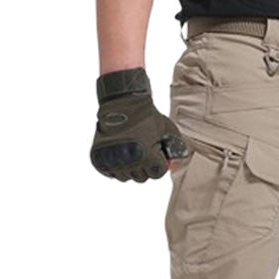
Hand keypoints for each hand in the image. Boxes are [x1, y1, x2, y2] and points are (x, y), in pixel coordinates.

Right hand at [90, 67, 189, 182]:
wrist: (121, 100)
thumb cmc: (146, 115)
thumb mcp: (167, 129)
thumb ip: (176, 148)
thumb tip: (179, 162)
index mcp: (147, 156)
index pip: (157, 173)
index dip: (159, 163)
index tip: (155, 152)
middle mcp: (130, 161)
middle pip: (142, 177)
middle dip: (145, 166)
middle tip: (142, 150)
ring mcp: (113, 161)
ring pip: (125, 177)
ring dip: (129, 168)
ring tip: (130, 150)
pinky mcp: (99, 158)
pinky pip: (110, 173)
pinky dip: (115, 166)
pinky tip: (119, 153)